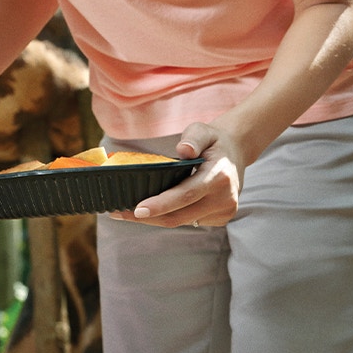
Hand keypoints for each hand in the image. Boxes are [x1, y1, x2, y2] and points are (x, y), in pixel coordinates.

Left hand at [106, 121, 245, 228]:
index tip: (137, 210)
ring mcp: (225, 211)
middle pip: (180, 215)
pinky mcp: (221, 218)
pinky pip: (190, 221)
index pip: (186, 194)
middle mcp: (225, 198)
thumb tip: (183, 150)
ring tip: (127, 212)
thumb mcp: (203, 130)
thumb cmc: (212, 141)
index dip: (161, 204)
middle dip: (148, 217)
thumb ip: (193, 138)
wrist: (235, 153)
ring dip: (156, 218)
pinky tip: (155, 208)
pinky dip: (171, 215)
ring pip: (182, 221)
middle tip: (117, 213)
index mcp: (219, 176)